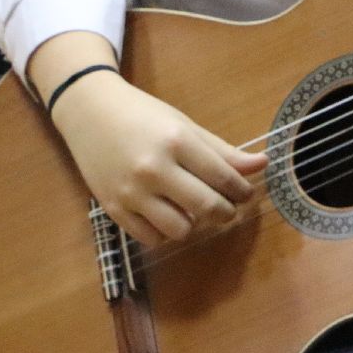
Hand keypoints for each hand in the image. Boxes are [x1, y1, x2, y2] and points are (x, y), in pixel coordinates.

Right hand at [50, 71, 266, 247]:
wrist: (90, 113)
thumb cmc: (144, 116)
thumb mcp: (185, 126)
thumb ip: (222, 151)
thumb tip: (262, 164)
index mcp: (177, 141)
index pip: (223, 177)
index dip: (242, 190)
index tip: (247, 194)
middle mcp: (154, 168)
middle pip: (206, 207)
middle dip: (226, 213)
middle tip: (229, 208)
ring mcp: (131, 192)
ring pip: (180, 230)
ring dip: (194, 225)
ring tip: (194, 210)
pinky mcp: (113, 210)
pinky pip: (151, 238)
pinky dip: (165, 233)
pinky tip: (168, 215)